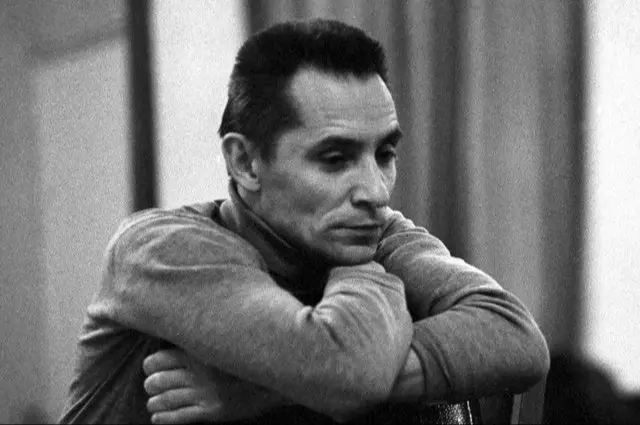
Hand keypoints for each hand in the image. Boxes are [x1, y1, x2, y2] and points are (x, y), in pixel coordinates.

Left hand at [143, 349, 284, 423]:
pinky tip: (157, 418)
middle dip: (151, 384)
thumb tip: (190, 325)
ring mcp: (205, 393)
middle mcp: (200, 373)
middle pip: (160, 380)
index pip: (163, 358)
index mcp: (202, 352)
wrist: (276, 379)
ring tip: (153, 402)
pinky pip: (180, 416)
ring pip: (167, 399)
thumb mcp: (228, 341)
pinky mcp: (211, 411)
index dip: (151, 364)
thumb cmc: (252, 356)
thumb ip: (209, 335)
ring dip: (155, 402)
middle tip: (150, 385)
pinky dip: (164, 418)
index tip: (148, 366)